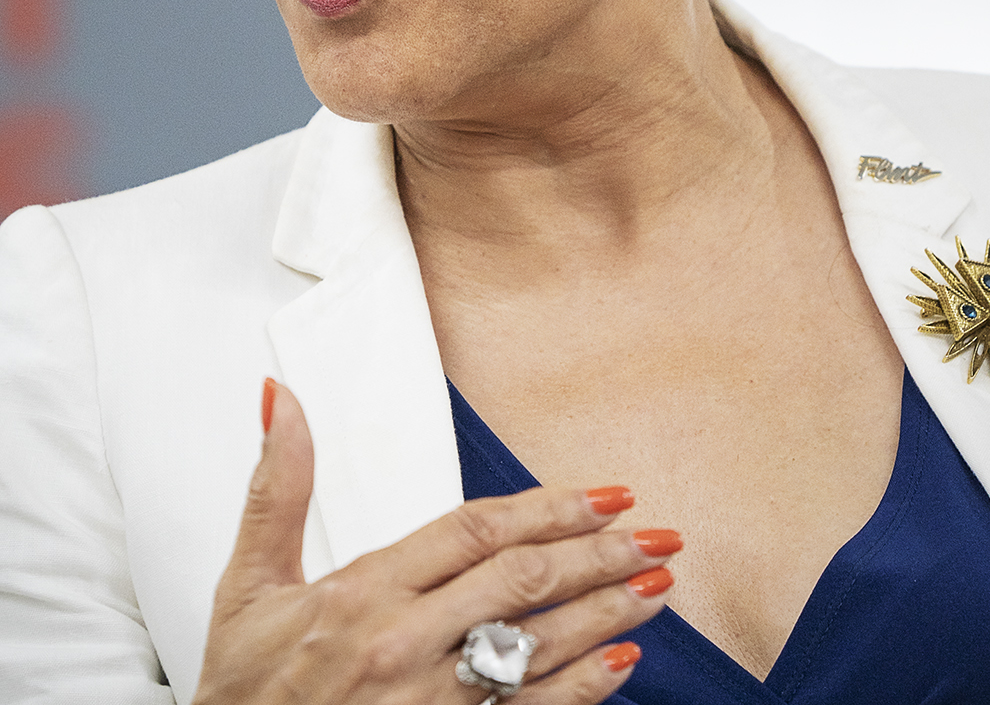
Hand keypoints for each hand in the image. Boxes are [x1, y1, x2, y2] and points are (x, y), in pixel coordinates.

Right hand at [193, 380, 681, 704]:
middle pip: (519, 586)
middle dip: (596, 554)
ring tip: (659, 584)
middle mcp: (403, 646)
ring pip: (535, 650)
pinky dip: (582, 692)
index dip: (547, 508)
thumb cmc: (243, 686)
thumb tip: (282, 399)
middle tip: (655, 532)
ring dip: (607, 615)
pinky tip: (624, 665)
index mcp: (363, 593)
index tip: (604, 492)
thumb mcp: (247, 582)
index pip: (474, 533)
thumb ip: (277, 485)